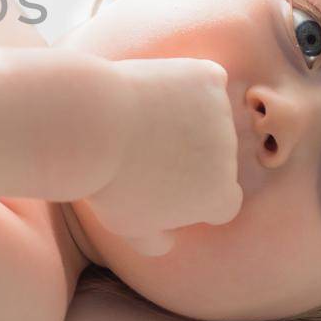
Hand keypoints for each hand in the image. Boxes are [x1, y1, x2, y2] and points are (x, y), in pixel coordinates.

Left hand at [83, 58, 242, 256]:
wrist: (90, 126)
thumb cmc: (104, 181)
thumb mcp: (125, 226)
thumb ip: (156, 242)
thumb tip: (168, 241)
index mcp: (217, 198)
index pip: (222, 201)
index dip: (197, 194)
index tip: (167, 185)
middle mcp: (229, 157)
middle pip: (216, 157)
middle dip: (190, 153)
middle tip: (142, 148)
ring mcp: (221, 114)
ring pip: (207, 117)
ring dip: (184, 116)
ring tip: (138, 120)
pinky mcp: (207, 78)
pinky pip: (204, 80)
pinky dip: (186, 82)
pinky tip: (155, 91)